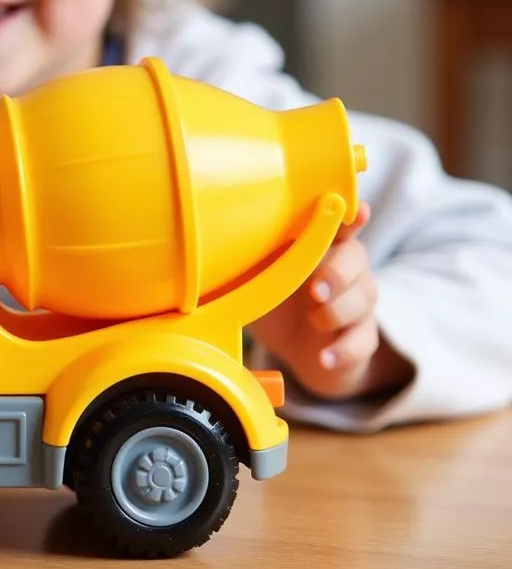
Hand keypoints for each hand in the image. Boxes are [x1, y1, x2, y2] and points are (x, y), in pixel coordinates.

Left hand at [249, 202, 411, 400]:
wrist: (291, 349)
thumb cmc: (272, 301)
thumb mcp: (251, 279)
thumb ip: (240, 261)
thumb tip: (203, 251)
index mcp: (316, 247)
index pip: (337, 224)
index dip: (350, 216)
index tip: (355, 212)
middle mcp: (343, 269)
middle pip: (357, 258)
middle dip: (338, 272)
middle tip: (315, 290)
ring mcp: (356, 303)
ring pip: (365, 297)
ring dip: (339, 310)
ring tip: (315, 321)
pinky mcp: (360, 338)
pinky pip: (364, 341)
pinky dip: (344, 350)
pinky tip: (325, 356)